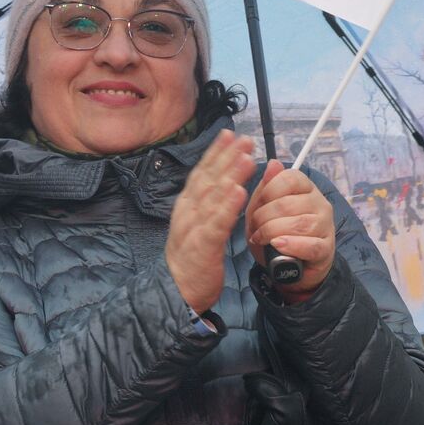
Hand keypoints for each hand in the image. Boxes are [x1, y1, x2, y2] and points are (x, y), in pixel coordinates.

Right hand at [165, 130, 254, 313]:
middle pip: (208, 179)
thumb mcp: (200, 224)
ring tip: (246, 158)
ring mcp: (193, 227)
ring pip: (213, 197)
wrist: (176, 290)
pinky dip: (227, 207)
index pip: (202, 172)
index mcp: (188, 204)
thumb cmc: (192, 256)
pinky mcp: (202, 246)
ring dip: (230, 175)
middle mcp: (188, 211)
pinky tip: (239, 193)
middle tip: (245, 140)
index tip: (231, 134)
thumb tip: (227, 180)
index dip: (216, 152)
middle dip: (227, 157)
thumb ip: (212, 203)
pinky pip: (216, 223)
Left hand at [246, 160, 335, 300]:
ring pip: (298, 224)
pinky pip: (310, 245)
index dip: (268, 192)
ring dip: (272, 233)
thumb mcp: (262, 210)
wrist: (287, 268)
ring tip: (262, 239)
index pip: (289, 178)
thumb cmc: (275, 233)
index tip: (259, 206)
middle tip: (256, 229)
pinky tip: (278, 245)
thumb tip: (273, 163)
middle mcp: (320, 203)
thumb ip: (266, 188)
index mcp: (305, 188)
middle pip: (288, 203)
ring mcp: (325, 226)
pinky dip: (291, 246)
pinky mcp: (326, 249)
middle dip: (263, 217)